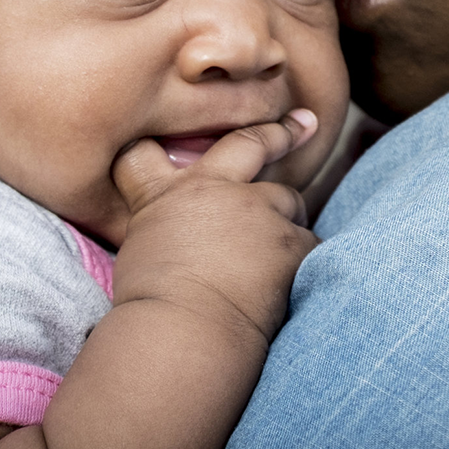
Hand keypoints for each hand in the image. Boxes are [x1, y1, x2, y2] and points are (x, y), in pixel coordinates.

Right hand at [110, 110, 319, 343]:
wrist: (183, 335)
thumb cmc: (152, 307)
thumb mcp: (140, 252)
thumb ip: (165, 223)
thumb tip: (180, 231)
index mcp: (169, 193)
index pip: (163, 148)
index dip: (170, 133)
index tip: (190, 113)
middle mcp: (217, 189)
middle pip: (252, 144)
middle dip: (279, 132)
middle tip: (305, 124)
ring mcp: (259, 210)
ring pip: (288, 199)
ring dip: (285, 218)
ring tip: (271, 255)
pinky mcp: (291, 240)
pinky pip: (308, 242)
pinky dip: (302, 258)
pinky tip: (289, 281)